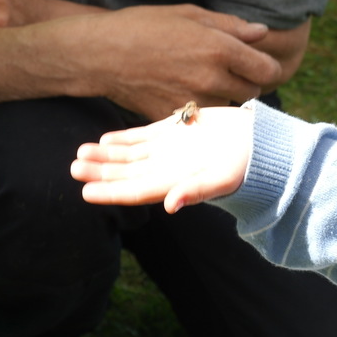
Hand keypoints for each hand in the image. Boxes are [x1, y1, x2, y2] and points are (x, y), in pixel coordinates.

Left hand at [71, 105, 253, 212]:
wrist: (263, 141)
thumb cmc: (247, 165)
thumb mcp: (224, 178)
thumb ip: (196, 191)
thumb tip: (169, 205)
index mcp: (175, 183)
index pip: (136, 192)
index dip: (110, 193)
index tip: (85, 193)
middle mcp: (168, 169)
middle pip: (127, 174)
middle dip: (100, 173)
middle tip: (73, 168)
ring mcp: (170, 150)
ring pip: (130, 156)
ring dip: (106, 157)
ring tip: (80, 153)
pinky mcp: (176, 131)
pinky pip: (143, 137)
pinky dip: (123, 139)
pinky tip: (105, 139)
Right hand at [74, 4, 280, 118]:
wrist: (100, 55)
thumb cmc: (143, 27)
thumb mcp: (189, 15)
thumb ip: (230, 26)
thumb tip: (262, 32)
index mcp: (219, 48)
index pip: (267, 69)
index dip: (266, 66)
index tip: (257, 63)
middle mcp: (211, 79)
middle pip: (253, 92)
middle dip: (246, 82)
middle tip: (228, 71)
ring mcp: (195, 102)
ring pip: (230, 109)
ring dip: (225, 99)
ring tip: (203, 82)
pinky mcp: (178, 120)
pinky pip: (204, 119)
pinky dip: (202, 111)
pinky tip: (185, 94)